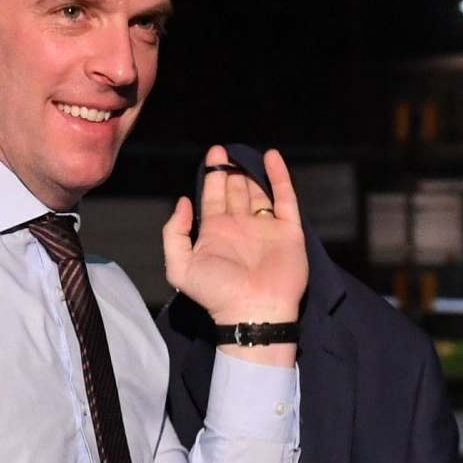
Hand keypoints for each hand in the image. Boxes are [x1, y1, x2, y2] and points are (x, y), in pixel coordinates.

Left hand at [162, 145, 307, 327]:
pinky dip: (280, 177)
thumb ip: (174, 233)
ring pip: (258, 192)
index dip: (212, 176)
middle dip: (230, 171)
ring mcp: (265, 228)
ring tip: (244, 155)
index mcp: (216, 233)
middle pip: (236, 191)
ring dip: (251, 173)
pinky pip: (285, 198)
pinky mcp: (288, 231)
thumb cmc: (216, 292)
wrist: (254, 311)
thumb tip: (183, 202)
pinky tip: (271, 157)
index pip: (213, 197)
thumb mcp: (180, 266)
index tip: (214, 154)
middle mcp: (240, 227)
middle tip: (226, 152)